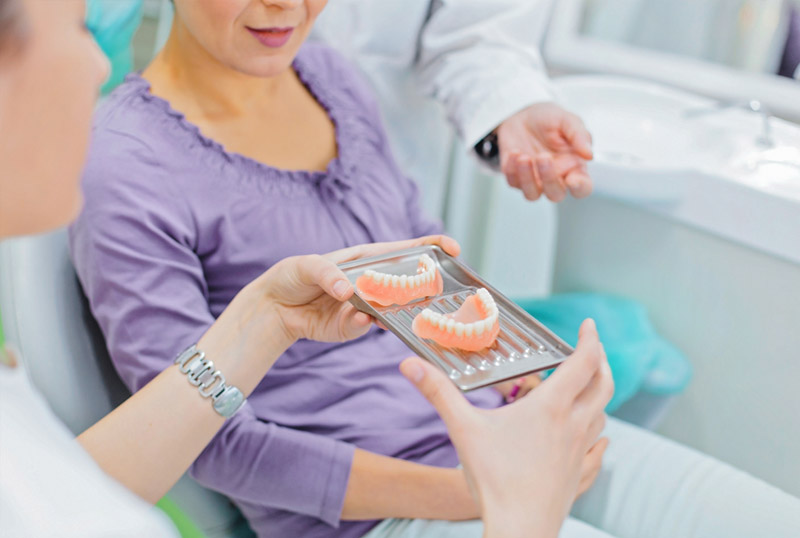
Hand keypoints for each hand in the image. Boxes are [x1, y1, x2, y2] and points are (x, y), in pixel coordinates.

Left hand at [260, 235, 460, 342]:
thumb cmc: (291, 277)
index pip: (403, 251)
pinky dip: (363, 324)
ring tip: (398, 307)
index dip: (429, 247)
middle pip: (404, 283)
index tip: (452, 247)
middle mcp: (370, 283)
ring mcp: (364, 307)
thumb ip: (328, 274)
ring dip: (396, 310)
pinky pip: (364, 327)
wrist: (273, 308)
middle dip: (423, 285)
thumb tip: (348, 291)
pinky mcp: (351, 328)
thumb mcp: (306, 266)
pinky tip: (360, 319)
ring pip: (390, 309)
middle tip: (438, 288)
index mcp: (365, 259)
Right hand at [400, 319, 612, 537]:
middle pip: (603, 384)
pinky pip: (600, 448)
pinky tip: (597, 437)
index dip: (590, 339)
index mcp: (551, 408)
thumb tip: (409, 364)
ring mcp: (581, 452)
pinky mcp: (580, 475)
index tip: (588, 325)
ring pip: (603, 415)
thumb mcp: (463, 429)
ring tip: (586, 387)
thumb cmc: (494, 480)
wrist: (520, 530)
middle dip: (601, 361)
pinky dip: (600, 432)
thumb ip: (437, 392)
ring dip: (598, 395)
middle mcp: (574, 426)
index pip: (583, 362)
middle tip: (592, 349)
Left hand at [496, 102, 592, 201]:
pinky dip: (512, 169)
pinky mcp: (516, 178)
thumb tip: (589, 154)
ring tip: (523, 157)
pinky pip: (513, 182)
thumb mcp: (566, 119)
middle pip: (556, 194)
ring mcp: (535, 180)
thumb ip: (579, 135)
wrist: (522, 115)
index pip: (582, 187)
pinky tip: (514, 152)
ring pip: (532, 194)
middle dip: (548, 178)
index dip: (579, 188)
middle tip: (543, 156)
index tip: (573, 179)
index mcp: (574, 166)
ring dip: (527, 178)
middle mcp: (556, 177)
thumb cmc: (549, 119)